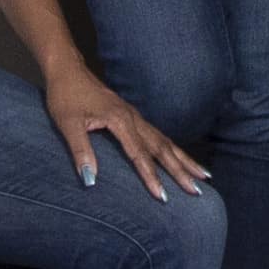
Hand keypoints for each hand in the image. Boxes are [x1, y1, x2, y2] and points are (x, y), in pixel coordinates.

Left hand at [49, 72, 206, 195]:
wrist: (68, 70)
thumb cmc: (65, 96)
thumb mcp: (67, 124)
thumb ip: (80, 151)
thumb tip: (90, 180)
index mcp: (120, 120)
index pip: (140, 155)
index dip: (152, 177)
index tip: (163, 197)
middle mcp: (133, 118)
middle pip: (162, 149)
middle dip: (181, 171)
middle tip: (196, 191)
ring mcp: (135, 116)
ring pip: (165, 141)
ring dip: (184, 160)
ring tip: (203, 176)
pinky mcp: (132, 116)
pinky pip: (158, 135)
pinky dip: (173, 149)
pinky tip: (180, 158)